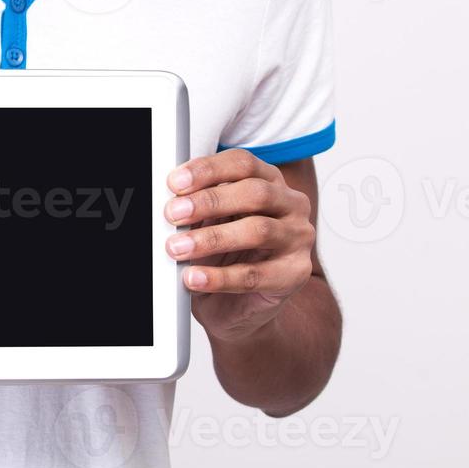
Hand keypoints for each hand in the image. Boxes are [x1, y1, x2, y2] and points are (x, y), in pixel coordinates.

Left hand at [161, 148, 314, 342]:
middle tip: (174, 213)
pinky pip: (256, 274)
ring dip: (211, 238)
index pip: (243, 164)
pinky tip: (195, 278)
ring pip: (258, 230)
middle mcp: (290, 204)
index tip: (176, 183)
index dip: (208, 170)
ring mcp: (297, 238)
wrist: (242, 303)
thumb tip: (171, 201)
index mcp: (269, 180)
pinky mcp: (295, 273)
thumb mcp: (210, 221)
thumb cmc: (228, 252)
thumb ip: (197, 207)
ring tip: (178, 248)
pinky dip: (220, 277)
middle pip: (254, 193)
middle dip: (209, 202)